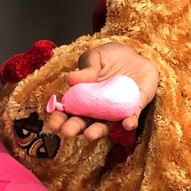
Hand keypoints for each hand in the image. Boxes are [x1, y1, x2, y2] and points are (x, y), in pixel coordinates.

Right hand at [44, 43, 158, 140]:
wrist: (137, 55)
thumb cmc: (111, 57)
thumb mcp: (96, 56)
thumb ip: (86, 67)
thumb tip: (70, 79)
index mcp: (82, 95)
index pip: (67, 110)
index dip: (59, 118)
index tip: (53, 125)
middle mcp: (96, 108)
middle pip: (83, 121)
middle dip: (74, 128)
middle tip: (67, 132)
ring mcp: (114, 110)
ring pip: (104, 125)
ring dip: (97, 131)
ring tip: (89, 135)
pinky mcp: (133, 109)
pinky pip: (131, 118)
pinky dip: (129, 122)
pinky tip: (127, 124)